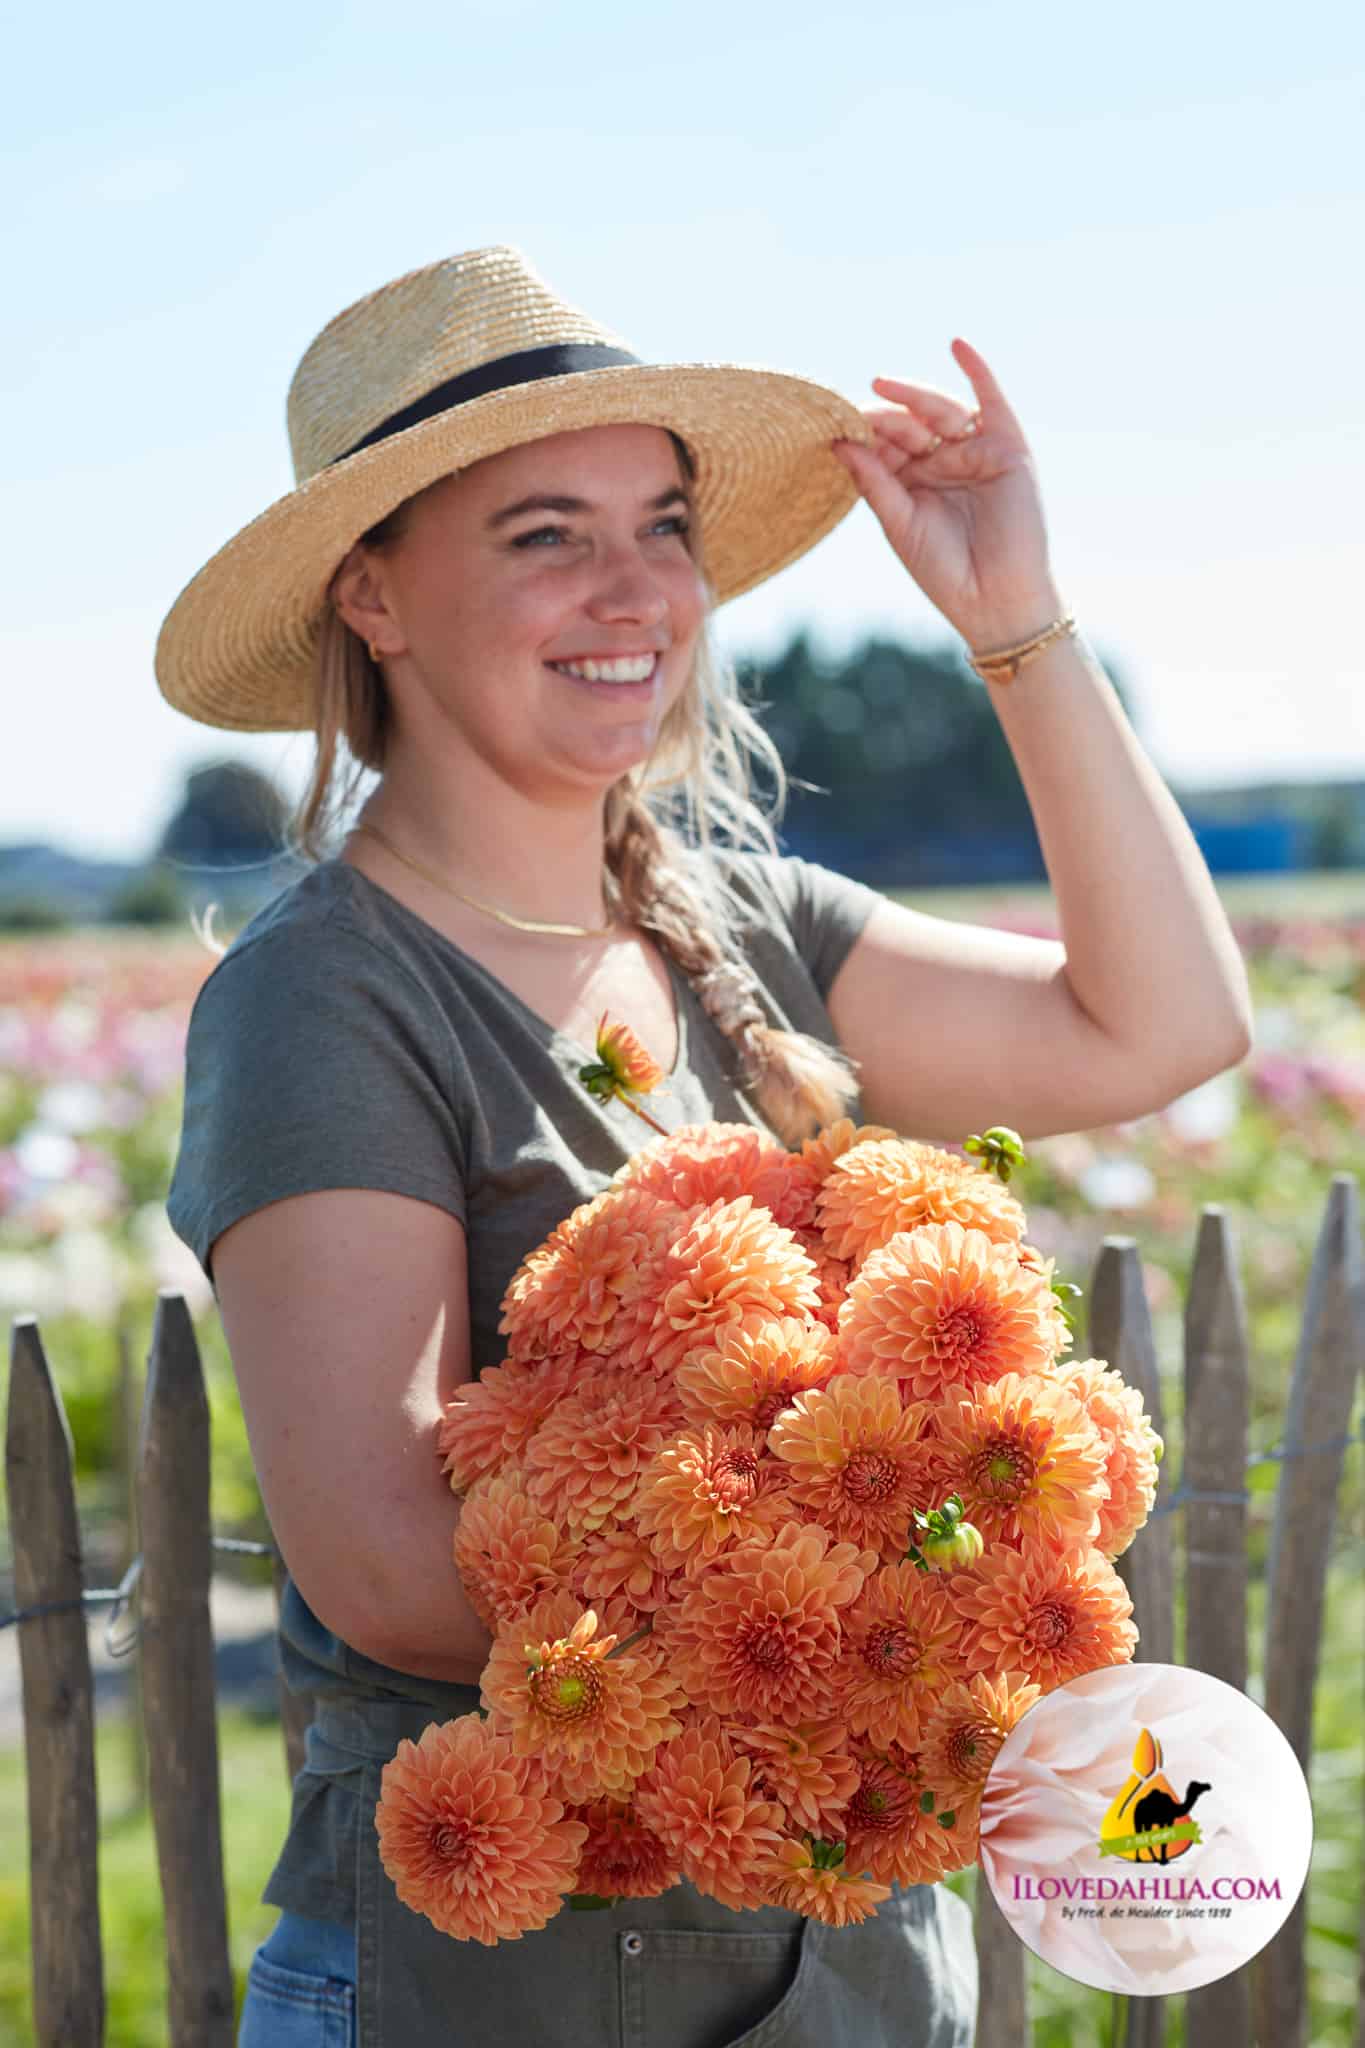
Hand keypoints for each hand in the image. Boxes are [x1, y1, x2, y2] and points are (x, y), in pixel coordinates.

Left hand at [833, 339, 1063, 652]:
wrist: (995, 599)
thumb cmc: (944, 571)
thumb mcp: (899, 524)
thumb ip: (874, 482)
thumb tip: (839, 442)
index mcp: (911, 482)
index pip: (883, 446)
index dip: (862, 435)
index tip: (832, 427)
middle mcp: (942, 462)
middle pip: (909, 425)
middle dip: (884, 418)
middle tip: (856, 413)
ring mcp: (974, 451)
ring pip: (939, 412)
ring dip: (912, 397)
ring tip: (882, 387)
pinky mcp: (1007, 447)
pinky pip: (990, 400)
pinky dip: (977, 370)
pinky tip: (957, 345)